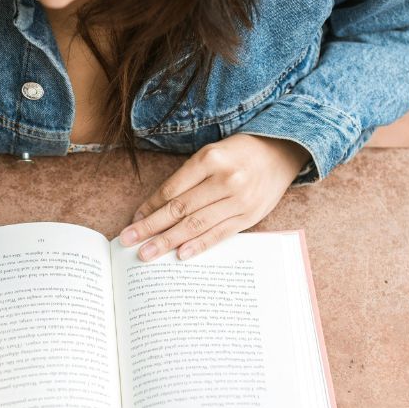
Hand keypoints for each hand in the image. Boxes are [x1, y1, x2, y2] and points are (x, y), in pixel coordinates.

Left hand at [120, 133, 309, 260]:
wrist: (281, 152)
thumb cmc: (238, 153)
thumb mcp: (211, 154)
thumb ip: (187, 179)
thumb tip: (153, 209)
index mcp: (210, 158)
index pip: (172, 189)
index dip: (150, 207)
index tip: (134, 220)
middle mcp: (225, 179)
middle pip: (180, 209)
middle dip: (150, 228)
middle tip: (128, 241)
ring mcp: (239, 199)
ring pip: (197, 224)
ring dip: (168, 241)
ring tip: (147, 253)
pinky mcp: (249, 215)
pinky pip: (219, 234)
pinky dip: (199, 245)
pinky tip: (180, 255)